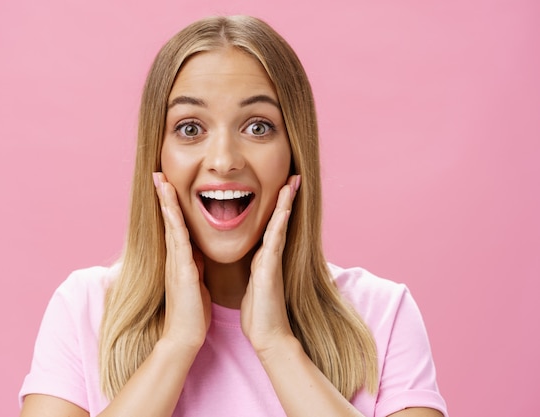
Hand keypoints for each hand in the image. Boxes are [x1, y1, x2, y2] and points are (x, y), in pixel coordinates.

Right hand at [153, 172, 210, 354]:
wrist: (185, 335)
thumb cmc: (192, 311)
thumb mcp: (195, 281)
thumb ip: (194, 264)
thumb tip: (196, 251)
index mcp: (180, 258)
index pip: (175, 225)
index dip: (171, 204)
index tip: (168, 184)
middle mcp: (174, 256)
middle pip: (169, 219)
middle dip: (164, 196)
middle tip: (158, 173)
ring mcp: (176, 262)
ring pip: (171, 225)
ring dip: (166, 203)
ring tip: (161, 181)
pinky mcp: (182, 270)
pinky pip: (178, 241)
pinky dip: (175, 223)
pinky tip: (172, 209)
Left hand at [241, 174, 300, 354]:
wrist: (267, 335)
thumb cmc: (259, 312)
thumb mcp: (255, 282)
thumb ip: (256, 267)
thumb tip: (256, 258)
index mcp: (263, 257)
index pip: (269, 225)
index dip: (275, 206)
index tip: (279, 186)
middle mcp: (270, 255)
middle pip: (279, 220)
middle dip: (285, 198)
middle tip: (292, 176)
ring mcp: (272, 262)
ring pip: (279, 226)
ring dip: (285, 205)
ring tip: (291, 183)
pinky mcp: (270, 271)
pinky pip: (274, 243)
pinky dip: (279, 225)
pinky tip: (283, 210)